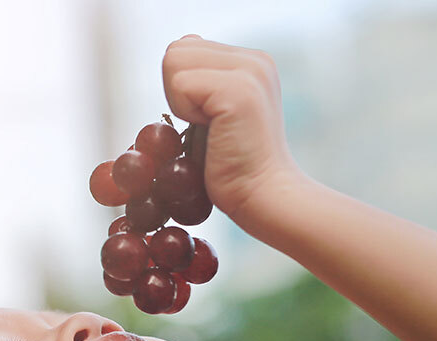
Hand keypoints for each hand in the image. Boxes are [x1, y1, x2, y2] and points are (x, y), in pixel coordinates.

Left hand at [162, 36, 308, 224]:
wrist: (263, 196)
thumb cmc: (235, 168)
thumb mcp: (214, 116)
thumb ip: (199, 83)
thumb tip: (177, 49)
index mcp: (250, 62)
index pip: (186, 48)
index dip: (182, 90)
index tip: (208, 120)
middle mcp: (254, 59)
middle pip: (176, 50)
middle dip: (177, 94)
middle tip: (207, 126)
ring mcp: (249, 71)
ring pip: (173, 60)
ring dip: (179, 104)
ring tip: (211, 128)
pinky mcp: (238, 90)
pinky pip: (179, 84)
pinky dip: (184, 114)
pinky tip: (212, 132)